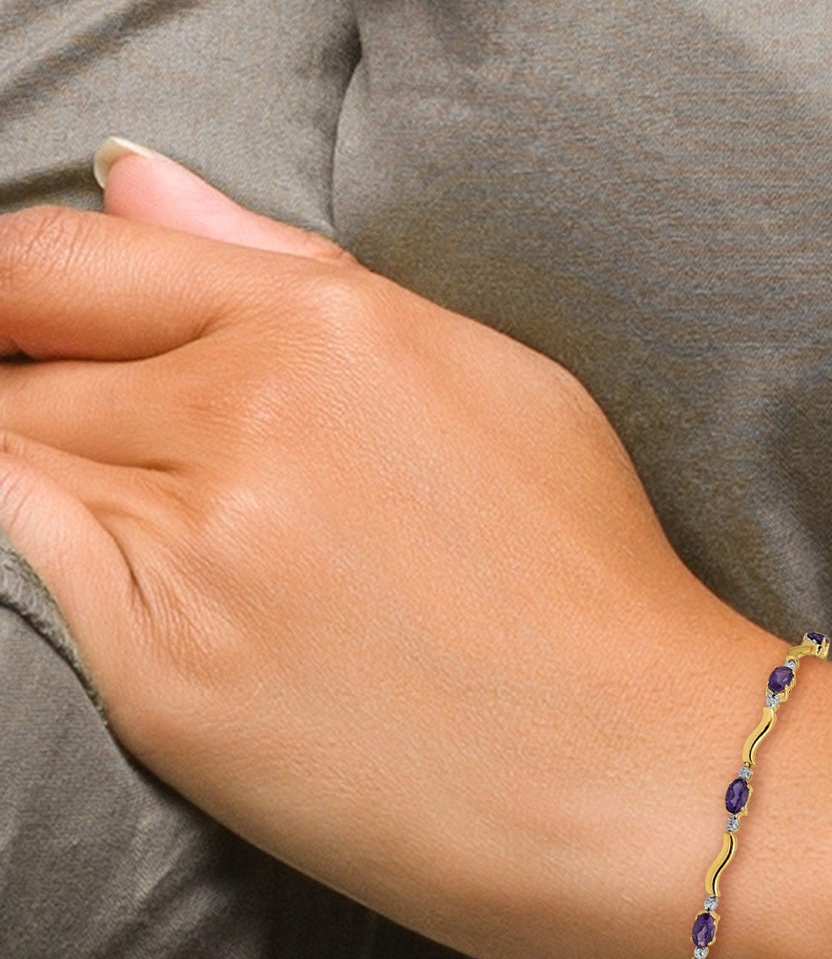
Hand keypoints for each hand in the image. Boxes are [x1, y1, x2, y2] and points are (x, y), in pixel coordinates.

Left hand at [0, 147, 766, 958]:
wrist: (642, 775)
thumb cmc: (594, 581)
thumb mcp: (492, 381)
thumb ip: (293, 271)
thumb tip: (136, 182)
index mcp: (331, 329)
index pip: (67, 262)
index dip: (18, 294)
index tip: (30, 332)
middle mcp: (249, 419)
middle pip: (28, 365)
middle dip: (44, 395)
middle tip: (158, 474)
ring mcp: (198, 552)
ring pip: (18, 466)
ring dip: (66, 489)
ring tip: (203, 552)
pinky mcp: (163, 682)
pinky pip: (34, 579)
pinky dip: (66, 570)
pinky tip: (179, 606)